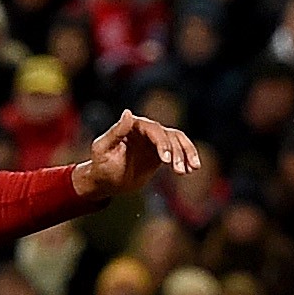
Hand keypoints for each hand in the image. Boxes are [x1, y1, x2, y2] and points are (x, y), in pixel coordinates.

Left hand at [73, 110, 195, 198]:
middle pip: (167, 134)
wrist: (106, 181)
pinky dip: (187, 157)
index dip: (162, 143)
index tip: (166, 161)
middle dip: (176, 152)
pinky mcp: (161, 151)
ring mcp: (154, 140)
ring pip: (177, 140)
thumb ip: (116, 132)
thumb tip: (128, 113)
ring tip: (189, 169)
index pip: (152, 129)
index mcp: (131, 126)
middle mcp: (145, 130)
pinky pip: (179, 150)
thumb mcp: (103, 149)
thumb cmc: (100, 165)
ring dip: (186, 153)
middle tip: (179, 170)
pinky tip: (192, 168)